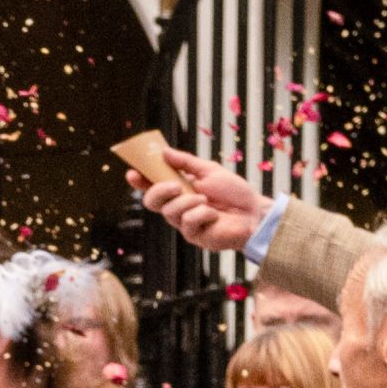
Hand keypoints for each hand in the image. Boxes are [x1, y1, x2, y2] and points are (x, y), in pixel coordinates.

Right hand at [130, 146, 267, 253]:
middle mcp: (177, 207)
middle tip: (175, 186)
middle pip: (151, 201)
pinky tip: (215, 215)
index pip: (152, 185)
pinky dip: (203, 213)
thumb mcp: (209, 170)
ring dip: (189, 202)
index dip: (139, 180)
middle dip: (159, 191)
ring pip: (169, 211)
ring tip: (207, 200)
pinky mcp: (194, 236)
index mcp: (178, 189)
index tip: (132, 173)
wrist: (254, 212)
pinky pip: (187, 222)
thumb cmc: (234, 192)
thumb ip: (186, 162)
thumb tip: (164, 151)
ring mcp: (184, 223)